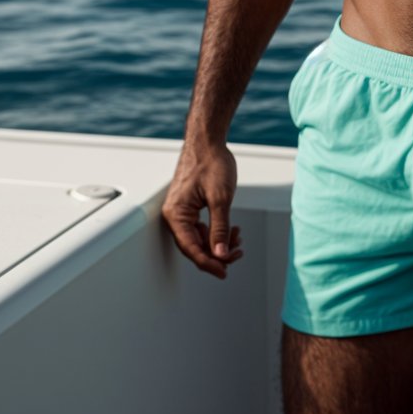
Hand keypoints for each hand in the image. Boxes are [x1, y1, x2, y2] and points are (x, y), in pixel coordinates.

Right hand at [161, 143, 243, 278]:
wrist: (207, 141)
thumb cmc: (211, 163)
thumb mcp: (221, 198)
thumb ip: (220, 229)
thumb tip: (221, 254)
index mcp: (176, 214)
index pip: (191, 248)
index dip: (208, 263)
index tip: (224, 272)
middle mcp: (175, 215)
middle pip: (194, 246)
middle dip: (216, 254)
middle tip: (237, 255)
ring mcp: (182, 211)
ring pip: (199, 238)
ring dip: (218, 243)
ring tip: (237, 239)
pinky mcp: (190, 206)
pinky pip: (201, 227)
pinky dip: (216, 231)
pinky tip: (231, 230)